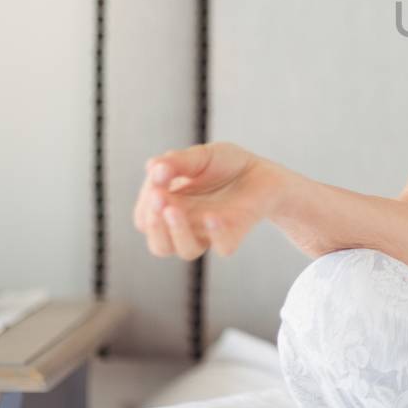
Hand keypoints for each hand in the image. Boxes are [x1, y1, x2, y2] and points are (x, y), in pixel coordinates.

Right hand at [132, 141, 281, 259]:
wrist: (262, 171)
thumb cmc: (225, 164)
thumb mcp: (199, 156)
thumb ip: (176, 162)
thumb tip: (152, 168)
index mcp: (169, 208)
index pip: (146, 218)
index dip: (146, 204)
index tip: (156, 177)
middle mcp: (186, 225)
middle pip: (159, 245)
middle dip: (155, 225)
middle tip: (158, 198)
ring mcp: (208, 233)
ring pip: (186, 251)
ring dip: (176, 233)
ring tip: (173, 210)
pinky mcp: (233, 235)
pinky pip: (223, 247)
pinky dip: (216, 233)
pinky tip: (212, 215)